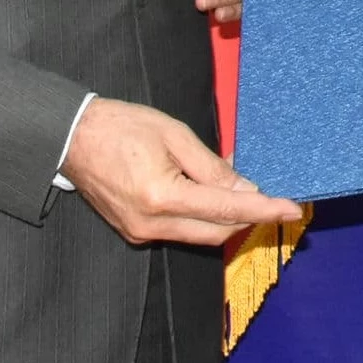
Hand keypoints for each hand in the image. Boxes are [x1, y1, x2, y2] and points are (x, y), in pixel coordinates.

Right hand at [61, 96, 305, 245]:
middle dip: (249, 217)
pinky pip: (180, 230)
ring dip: (226, 218)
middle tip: (273, 198)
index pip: (226, 210)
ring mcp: (140, 232)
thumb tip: (246, 190)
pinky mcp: (134, 231)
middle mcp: (150, 224)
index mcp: (161, 197)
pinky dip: (202, 217)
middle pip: (217, 232)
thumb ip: (212, 167)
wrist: (71, 138)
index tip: (292, 210)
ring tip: (244, 192)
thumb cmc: (121, 127)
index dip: (264, 210)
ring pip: (199, 235)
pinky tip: (211, 194)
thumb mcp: (174, 135)